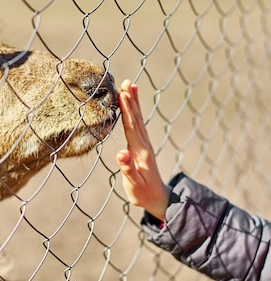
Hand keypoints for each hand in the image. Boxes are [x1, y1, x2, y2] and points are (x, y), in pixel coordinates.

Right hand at [117, 81, 169, 220]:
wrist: (158, 198)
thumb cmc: (143, 193)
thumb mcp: (134, 184)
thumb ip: (127, 169)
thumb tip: (121, 154)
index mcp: (139, 151)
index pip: (131, 126)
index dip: (126, 110)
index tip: (122, 94)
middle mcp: (143, 144)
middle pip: (136, 118)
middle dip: (130, 99)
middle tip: (126, 82)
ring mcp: (144, 144)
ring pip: (138, 118)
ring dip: (133, 102)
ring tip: (130, 85)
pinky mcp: (142, 145)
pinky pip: (137, 123)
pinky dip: (134, 111)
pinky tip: (132, 104)